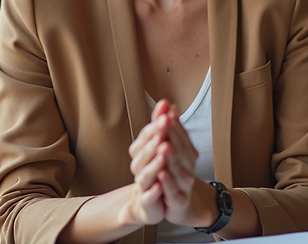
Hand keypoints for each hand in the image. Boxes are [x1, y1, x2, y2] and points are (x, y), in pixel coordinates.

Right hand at [119, 101, 170, 225]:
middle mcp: (139, 166)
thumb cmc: (156, 170)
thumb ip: (163, 126)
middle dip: (155, 138)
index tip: (166, 114)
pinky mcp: (147, 201)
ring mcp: (142, 184)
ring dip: (155, 161)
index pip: (146, 136)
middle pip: (145, 152)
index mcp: (142, 152)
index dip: (155, 126)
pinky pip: (149, 196)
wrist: (148, 204)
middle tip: (165, 124)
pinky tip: (161, 184)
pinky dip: (154, 190)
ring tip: (165, 148)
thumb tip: (167, 103)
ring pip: (146, 172)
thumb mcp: (162, 146)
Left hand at [154, 108, 217, 227]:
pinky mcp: (178, 199)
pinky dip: (168, 182)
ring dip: (172, 157)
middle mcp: (188, 166)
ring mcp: (184, 184)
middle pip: (181, 149)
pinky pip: (173, 191)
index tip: (166, 110)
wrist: (181, 204)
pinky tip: (161, 173)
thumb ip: (169, 128)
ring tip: (164, 145)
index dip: (173, 123)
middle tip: (164, 120)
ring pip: (179, 169)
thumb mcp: (170, 149)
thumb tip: (168, 104)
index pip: (181, 136)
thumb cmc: (174, 173)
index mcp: (186, 152)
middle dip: (172, 135)